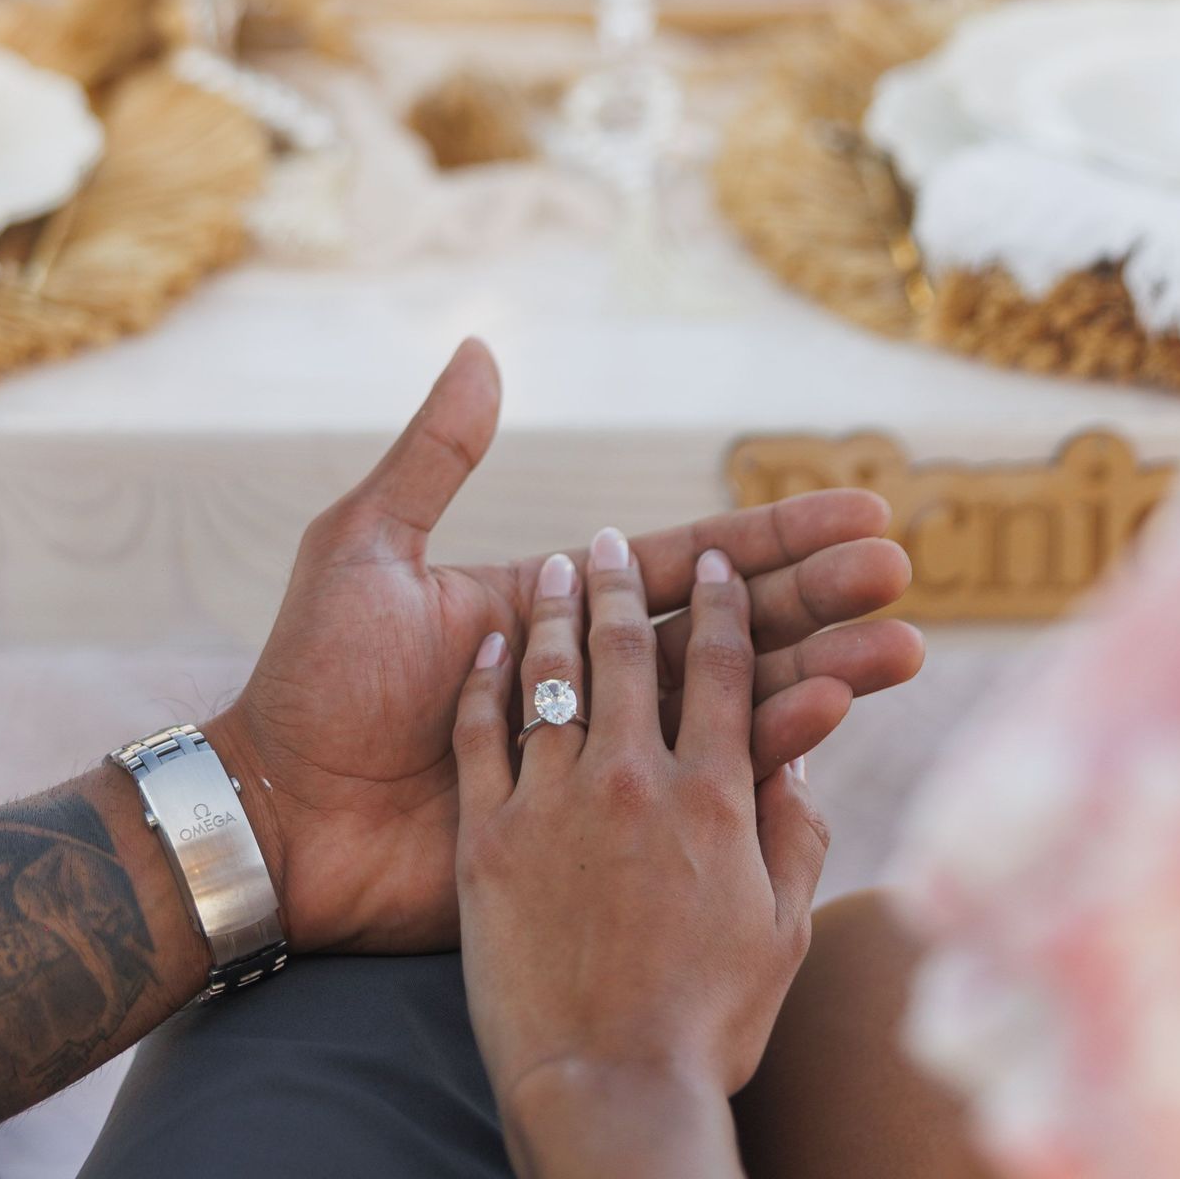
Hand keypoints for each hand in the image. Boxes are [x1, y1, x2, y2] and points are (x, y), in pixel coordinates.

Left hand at [210, 339, 920, 954]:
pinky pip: (691, 790)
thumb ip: (434, 457)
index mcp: (562, 613)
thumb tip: (482, 346)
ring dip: (819, 677)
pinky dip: (761, 761)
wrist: (277, 810)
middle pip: (735, 632)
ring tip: (898, 655)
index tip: (864, 509)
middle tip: (902, 579)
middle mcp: (599, 682)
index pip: (692, 565)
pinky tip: (825, 731)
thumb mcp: (366, 550)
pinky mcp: (595, 832)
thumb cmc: (313, 681)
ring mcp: (605, 760)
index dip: (778, 537)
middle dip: (822, 601)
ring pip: (734, 708)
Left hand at [453, 531, 826, 1134]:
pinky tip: (491, 644)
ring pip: (556, 675)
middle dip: (635, 579)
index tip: (722, 561)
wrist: (601, 1101)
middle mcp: (634, 781)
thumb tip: (796, 760)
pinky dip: (488, 682)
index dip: (725, 605)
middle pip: (633, 650)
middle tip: (620, 534)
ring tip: (561, 559)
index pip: (722, 669)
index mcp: (714, 797)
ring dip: (560, 609)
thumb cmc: (706, 1031)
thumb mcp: (781, 935)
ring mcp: (554, 804)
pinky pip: (485, 736)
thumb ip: (792, 837)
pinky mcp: (487, 840)